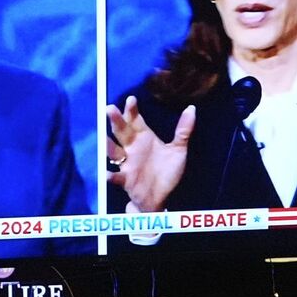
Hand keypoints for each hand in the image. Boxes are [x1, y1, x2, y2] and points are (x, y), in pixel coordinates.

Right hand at [104, 97, 195, 212]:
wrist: (160, 197)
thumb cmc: (166, 172)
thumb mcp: (178, 150)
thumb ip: (183, 130)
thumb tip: (192, 108)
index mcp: (144, 138)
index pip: (135, 120)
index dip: (131, 110)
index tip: (131, 99)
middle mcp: (132, 148)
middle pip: (121, 131)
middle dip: (115, 121)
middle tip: (110, 109)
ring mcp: (127, 163)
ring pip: (114, 151)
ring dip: (108, 145)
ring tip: (105, 139)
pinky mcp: (125, 179)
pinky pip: (116, 177)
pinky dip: (111, 175)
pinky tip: (108, 174)